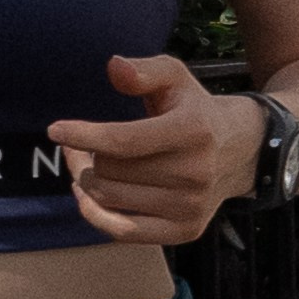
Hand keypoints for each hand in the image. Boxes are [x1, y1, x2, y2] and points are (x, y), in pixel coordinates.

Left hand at [47, 54, 262, 244]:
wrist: (242, 151)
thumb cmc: (195, 110)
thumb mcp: (176, 78)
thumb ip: (144, 70)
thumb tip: (114, 67)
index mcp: (192, 131)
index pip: (125, 142)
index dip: (84, 136)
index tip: (56, 130)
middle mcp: (194, 172)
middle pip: (110, 171)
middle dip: (85, 155)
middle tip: (79, 144)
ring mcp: (190, 206)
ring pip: (109, 198)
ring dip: (87, 180)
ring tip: (91, 163)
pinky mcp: (185, 230)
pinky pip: (122, 231)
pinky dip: (95, 215)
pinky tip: (86, 195)